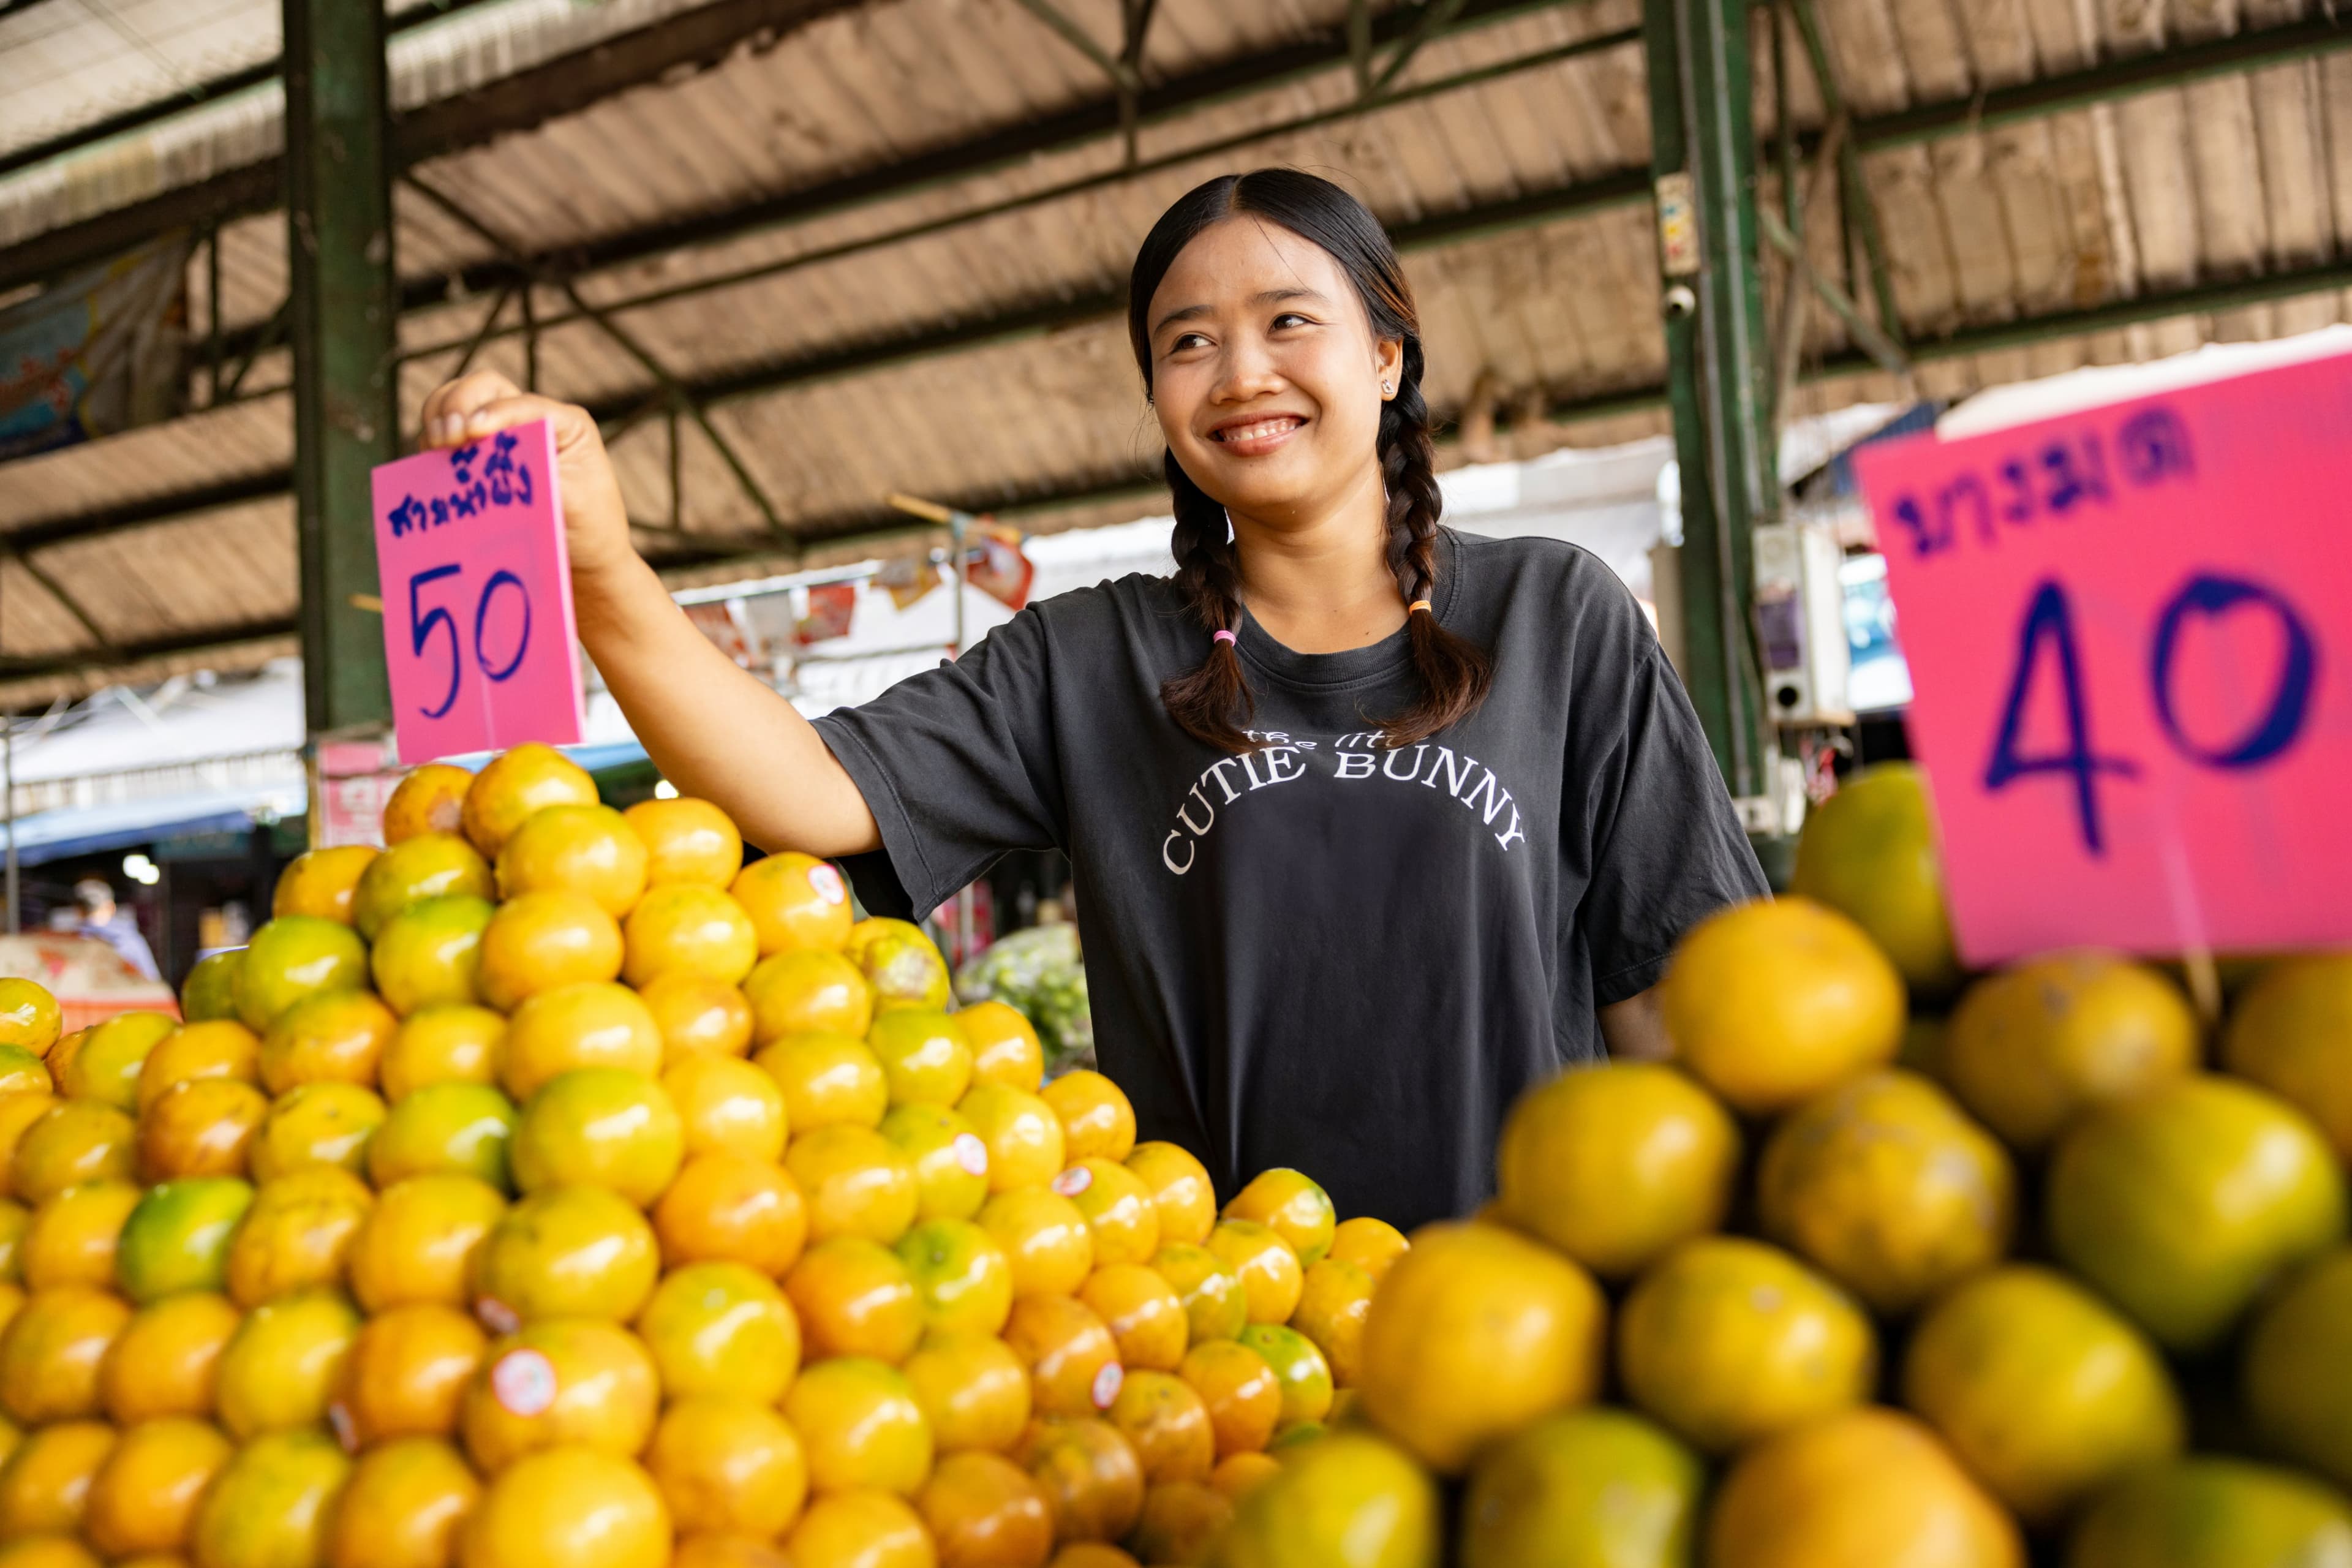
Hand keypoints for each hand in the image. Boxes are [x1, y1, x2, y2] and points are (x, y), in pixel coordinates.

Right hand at [417, 372, 639, 589]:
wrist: (583, 557)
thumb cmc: (589, 527)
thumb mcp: (575, 503)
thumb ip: (540, 478)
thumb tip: (498, 464)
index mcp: (564, 424)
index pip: (523, 404)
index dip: (495, 413)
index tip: (473, 432)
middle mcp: (531, 420)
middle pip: (483, 387)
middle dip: (457, 404)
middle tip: (447, 438)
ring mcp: (500, 436)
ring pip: (456, 403)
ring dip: (438, 418)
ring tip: (436, 447)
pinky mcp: (476, 458)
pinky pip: (445, 439)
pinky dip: (432, 445)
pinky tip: (431, 464)